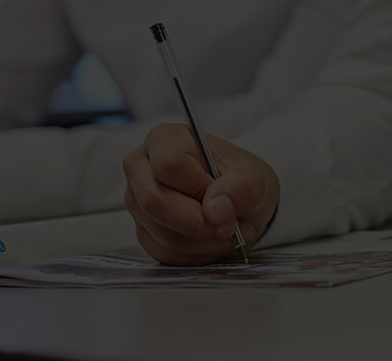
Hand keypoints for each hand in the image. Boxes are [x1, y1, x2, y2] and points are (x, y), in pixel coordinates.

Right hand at [123, 123, 275, 264]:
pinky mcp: (143, 228)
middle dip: (197, 223)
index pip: (168, 165)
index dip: (198, 189)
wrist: (238, 198)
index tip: (223, 200)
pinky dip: (194, 253)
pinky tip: (213, 242)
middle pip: (153, 202)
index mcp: (165, 139)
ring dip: (202, 242)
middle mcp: (142, 167)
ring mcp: (138, 200)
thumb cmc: (239, 179)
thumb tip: (215, 208)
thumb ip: (240, 188)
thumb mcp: (253, 178)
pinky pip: (162, 251)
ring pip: (160, 232)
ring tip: (229, 233)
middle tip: (230, 226)